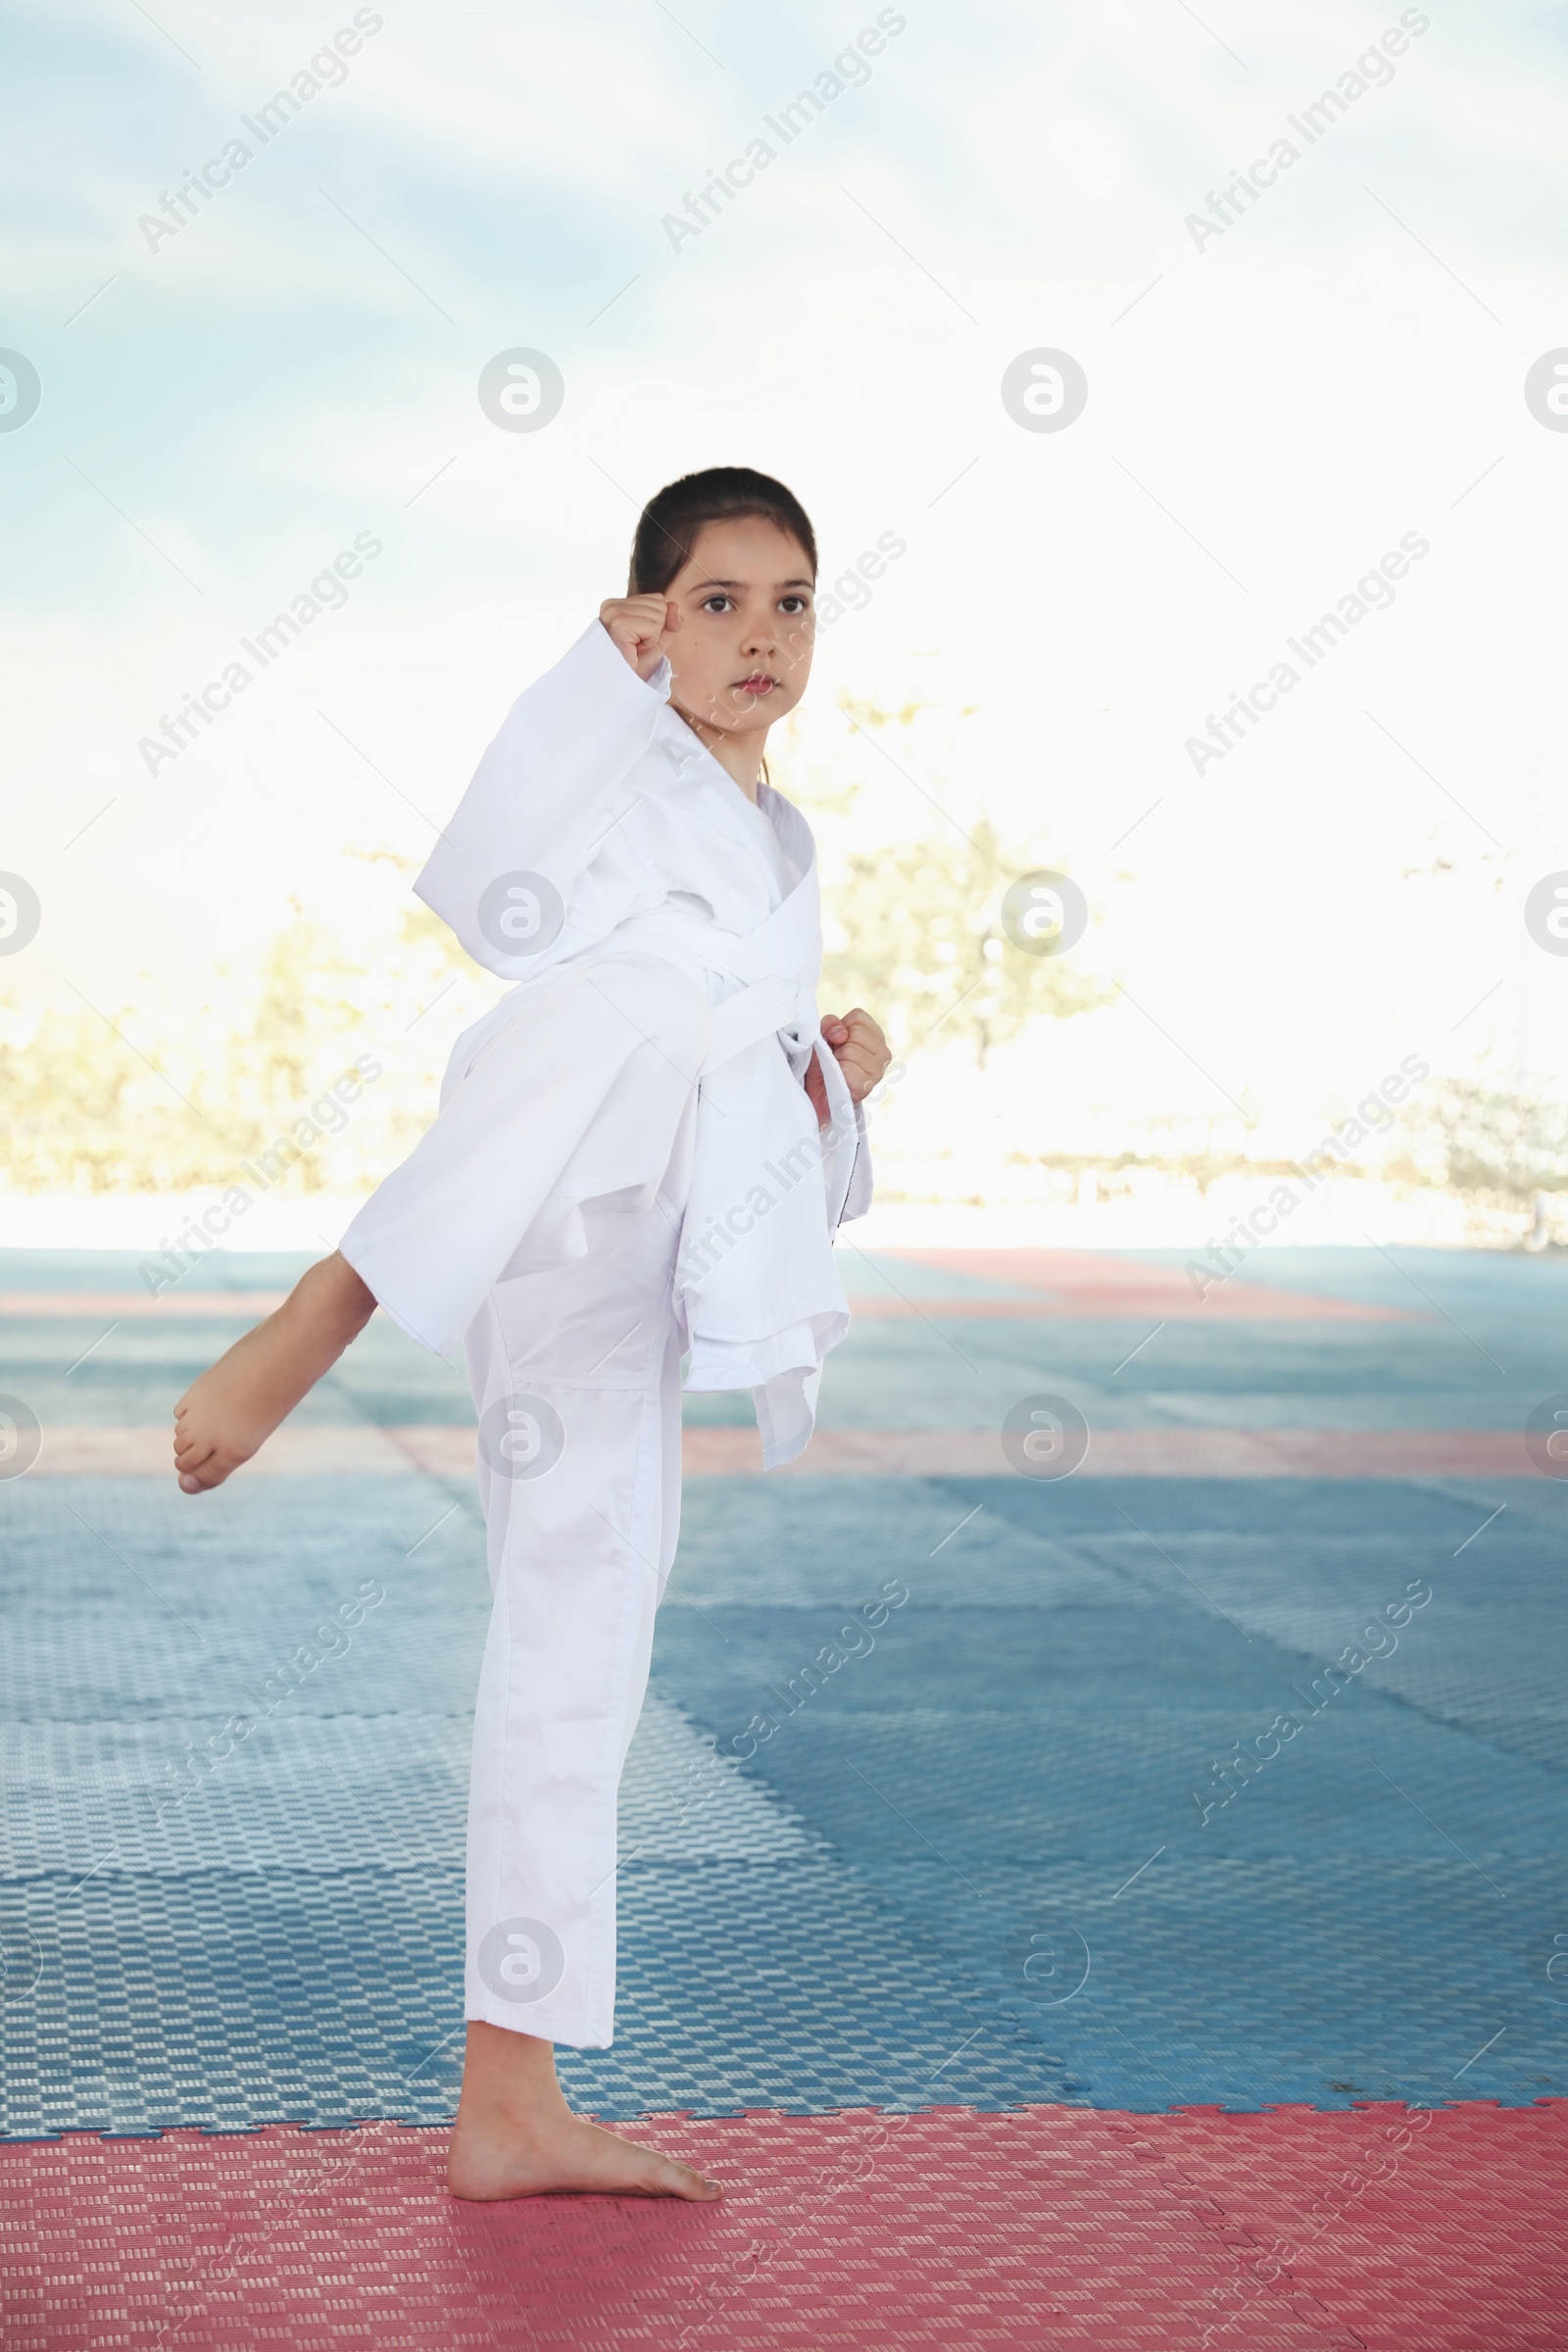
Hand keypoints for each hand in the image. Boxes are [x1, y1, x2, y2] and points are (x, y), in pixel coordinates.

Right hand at [600, 594, 680, 680]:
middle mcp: (612, 605)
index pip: (658, 599)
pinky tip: (634, 649)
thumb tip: (675, 605)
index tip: (638, 641)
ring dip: (652, 638)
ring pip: (659, 615)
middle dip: (655, 631)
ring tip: (634, 649)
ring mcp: (613, 613)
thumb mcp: (657, 642)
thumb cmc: (634, 667)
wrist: (621, 688)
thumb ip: (669, 623)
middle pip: (660, 604)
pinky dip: (650, 642)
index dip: (656, 625)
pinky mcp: (618, 624)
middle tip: (637, 647)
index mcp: (617, 605)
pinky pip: (653, 626)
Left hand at [803, 1007, 890, 1126]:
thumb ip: (830, 1024)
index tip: (835, 1041)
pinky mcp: (868, 1086)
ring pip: (851, 1050)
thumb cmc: (821, 1062)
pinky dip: (837, 1073)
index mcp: (875, 1035)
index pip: (858, 1017)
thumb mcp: (823, 1035)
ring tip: (837, 1069)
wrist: (813, 1094)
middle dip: (838, 1044)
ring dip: (836, 1060)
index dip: (839, 1026)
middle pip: (856, 1033)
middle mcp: (883, 1052)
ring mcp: (879, 1071)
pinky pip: (847, 1069)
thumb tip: (841, 1033)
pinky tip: (839, 1080)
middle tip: (835, 1058)